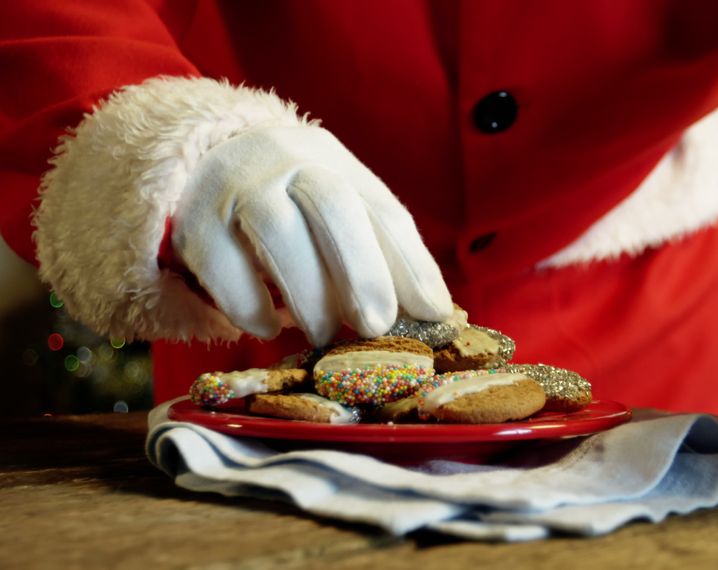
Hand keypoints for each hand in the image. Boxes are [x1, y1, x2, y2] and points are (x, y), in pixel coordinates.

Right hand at [171, 125, 452, 345]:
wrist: (202, 163)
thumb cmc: (291, 204)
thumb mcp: (340, 214)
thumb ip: (382, 254)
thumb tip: (434, 313)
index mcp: (337, 163)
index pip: (384, 210)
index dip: (413, 265)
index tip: (434, 314)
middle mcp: (289, 164)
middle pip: (333, 205)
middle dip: (362, 270)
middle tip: (378, 325)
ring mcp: (237, 187)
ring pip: (277, 231)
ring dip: (309, 294)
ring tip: (326, 335)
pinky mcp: (193, 222)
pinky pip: (221, 264)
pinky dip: (248, 304)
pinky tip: (268, 328)